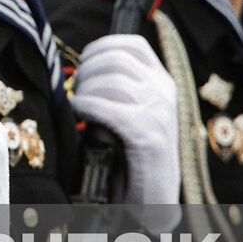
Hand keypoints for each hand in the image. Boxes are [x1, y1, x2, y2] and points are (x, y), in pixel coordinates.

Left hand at [72, 35, 180, 227]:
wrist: (152, 196)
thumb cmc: (130, 152)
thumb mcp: (131, 110)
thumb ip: (117, 87)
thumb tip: (83, 67)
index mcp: (162, 82)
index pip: (134, 45)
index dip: (102, 46)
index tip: (85, 61)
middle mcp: (164, 92)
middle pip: (117, 59)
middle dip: (88, 70)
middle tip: (78, 88)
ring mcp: (158, 113)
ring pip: (111, 81)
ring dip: (85, 90)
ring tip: (78, 104)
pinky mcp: (147, 136)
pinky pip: (107, 108)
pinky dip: (85, 106)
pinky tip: (78, 113)